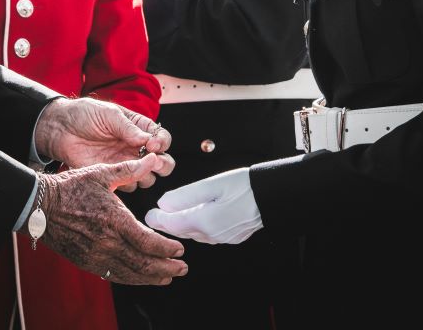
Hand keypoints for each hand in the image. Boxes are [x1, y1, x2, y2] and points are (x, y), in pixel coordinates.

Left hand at [35, 98, 173, 190]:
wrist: (60, 128)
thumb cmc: (85, 115)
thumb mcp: (109, 114)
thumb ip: (129, 128)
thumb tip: (148, 140)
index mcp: (138, 128)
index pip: (162, 138)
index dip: (162, 142)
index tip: (153, 144)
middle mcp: (135, 147)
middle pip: (162, 161)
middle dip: (163, 163)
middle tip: (154, 162)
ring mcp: (124, 162)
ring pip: (148, 177)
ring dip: (148, 175)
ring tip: (137, 169)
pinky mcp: (111, 175)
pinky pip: (128, 185)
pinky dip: (129, 183)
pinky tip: (120, 175)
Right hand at [38, 155, 187, 285]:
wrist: (39, 206)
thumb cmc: (70, 187)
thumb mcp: (102, 173)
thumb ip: (130, 169)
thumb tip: (153, 159)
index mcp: (114, 220)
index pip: (148, 242)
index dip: (167, 249)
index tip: (180, 250)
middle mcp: (107, 242)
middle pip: (143, 263)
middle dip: (166, 268)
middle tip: (182, 269)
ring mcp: (95, 255)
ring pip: (130, 273)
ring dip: (151, 277)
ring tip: (167, 277)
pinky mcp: (86, 262)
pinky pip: (113, 275)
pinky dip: (131, 278)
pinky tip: (140, 276)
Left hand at [145, 167, 262, 244]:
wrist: (273, 196)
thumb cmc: (246, 185)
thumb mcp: (212, 184)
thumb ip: (186, 195)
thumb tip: (163, 203)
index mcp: (206, 221)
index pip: (173, 224)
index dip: (158, 220)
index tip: (149, 215)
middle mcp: (213, 234)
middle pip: (182, 231)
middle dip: (167, 224)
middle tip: (155, 217)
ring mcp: (223, 238)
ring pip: (194, 234)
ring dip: (181, 227)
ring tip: (170, 218)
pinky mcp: (232, 237)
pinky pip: (207, 234)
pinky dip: (196, 228)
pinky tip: (195, 219)